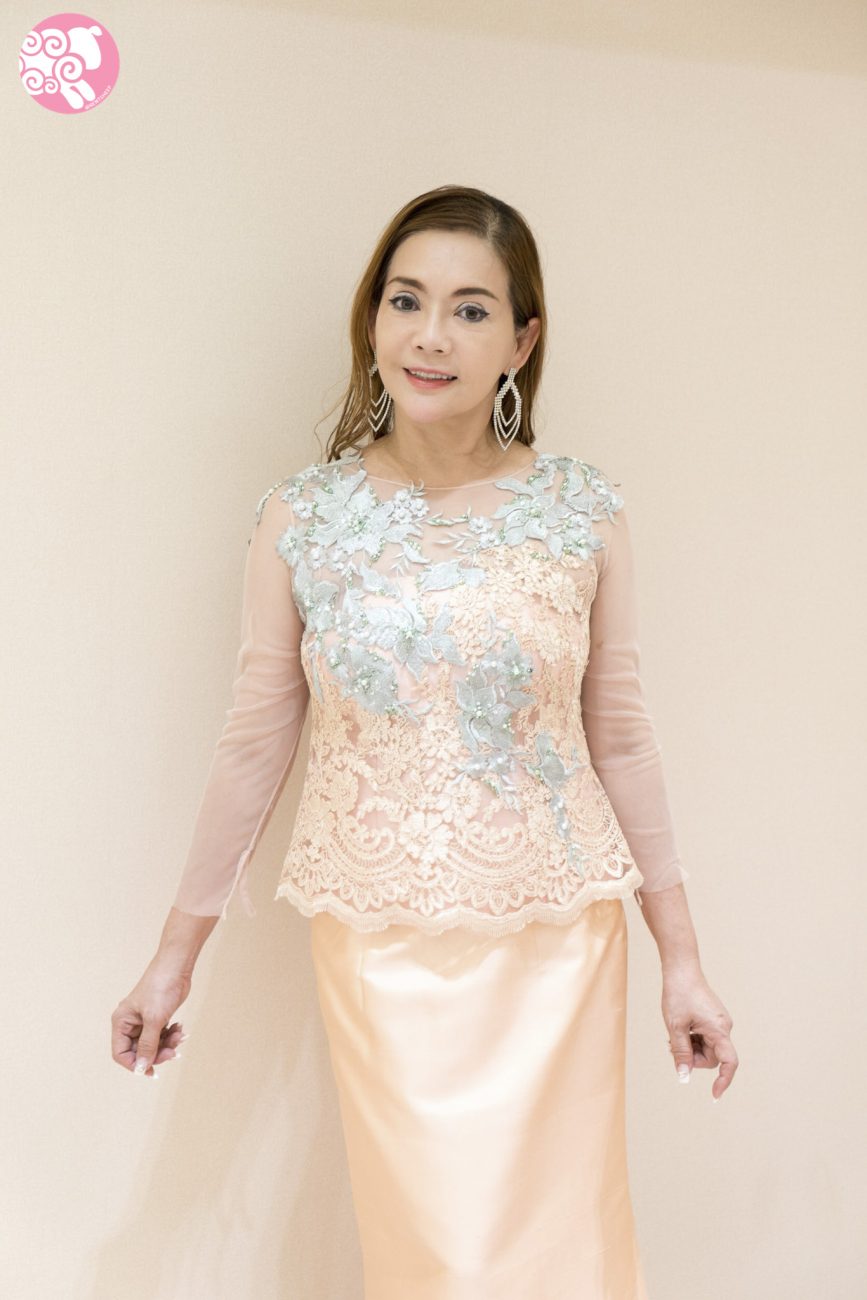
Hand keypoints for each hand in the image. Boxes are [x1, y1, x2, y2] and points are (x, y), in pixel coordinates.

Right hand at [111, 961, 190, 1077]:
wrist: (177, 967)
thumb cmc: (161, 988)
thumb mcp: (154, 1020)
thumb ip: (148, 1046)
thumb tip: (141, 1069)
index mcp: (121, 1022)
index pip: (121, 1053)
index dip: (135, 1064)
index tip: (152, 1071)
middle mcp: (130, 1023)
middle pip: (139, 1052)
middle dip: (157, 1054)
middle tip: (173, 1052)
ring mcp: (144, 1021)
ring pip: (153, 1045)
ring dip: (167, 1045)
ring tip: (180, 1036)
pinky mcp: (157, 1018)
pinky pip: (162, 1036)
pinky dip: (171, 1036)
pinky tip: (180, 1029)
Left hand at [661, 962, 737, 1099]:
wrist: (681, 970)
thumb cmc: (678, 995)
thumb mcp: (675, 1027)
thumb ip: (681, 1053)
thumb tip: (684, 1078)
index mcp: (719, 1030)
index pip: (729, 1063)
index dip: (724, 1081)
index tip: (714, 1096)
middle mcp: (724, 1027)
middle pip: (712, 1058)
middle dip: (693, 1058)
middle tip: (672, 1047)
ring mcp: (719, 1022)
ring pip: (707, 1049)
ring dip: (690, 1048)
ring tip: (674, 1035)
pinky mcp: (713, 1019)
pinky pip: (705, 1038)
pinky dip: (692, 1039)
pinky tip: (680, 1029)